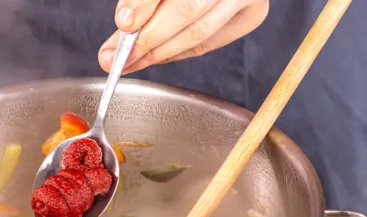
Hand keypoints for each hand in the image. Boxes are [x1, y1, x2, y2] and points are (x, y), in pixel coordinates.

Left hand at [98, 0, 268, 73]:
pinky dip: (177, 52)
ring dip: (158, 53)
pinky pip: (208, 43)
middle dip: (146, 40)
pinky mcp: (251, 16)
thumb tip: (127, 22)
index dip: (143, 5)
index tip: (123, 24)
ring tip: (129, 61)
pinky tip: (155, 55)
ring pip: (198, 34)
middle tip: (116, 56)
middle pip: (186, 13)